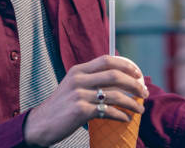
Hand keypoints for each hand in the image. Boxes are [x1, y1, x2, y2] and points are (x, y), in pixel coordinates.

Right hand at [23, 55, 148, 146]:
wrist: (40, 125)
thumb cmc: (60, 107)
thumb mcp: (72, 86)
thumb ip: (90, 80)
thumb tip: (117, 80)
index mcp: (78, 70)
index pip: (107, 60)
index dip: (126, 65)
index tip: (138, 73)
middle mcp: (79, 79)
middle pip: (115, 76)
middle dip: (134, 84)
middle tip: (144, 92)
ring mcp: (79, 95)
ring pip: (115, 95)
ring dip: (132, 103)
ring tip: (140, 110)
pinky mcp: (80, 111)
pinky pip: (108, 111)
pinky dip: (121, 115)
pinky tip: (126, 119)